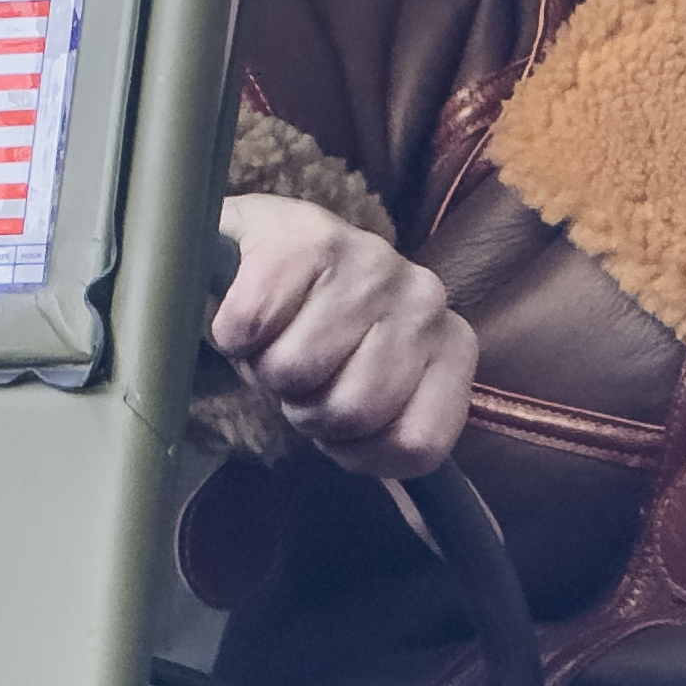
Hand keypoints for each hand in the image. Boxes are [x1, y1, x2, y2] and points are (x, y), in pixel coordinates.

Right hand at [210, 193, 477, 477]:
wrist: (257, 250)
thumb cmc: (318, 335)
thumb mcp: (366, 392)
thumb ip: (391, 430)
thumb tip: (400, 451)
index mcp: (452, 346)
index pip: (417, 444)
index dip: (360, 452)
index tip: (341, 426)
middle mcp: (425, 297)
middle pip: (352, 410)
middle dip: (308, 409)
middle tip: (300, 378)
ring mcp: (371, 259)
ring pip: (296, 369)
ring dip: (267, 371)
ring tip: (276, 342)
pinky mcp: (304, 233)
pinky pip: (252, 322)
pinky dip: (232, 335)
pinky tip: (248, 317)